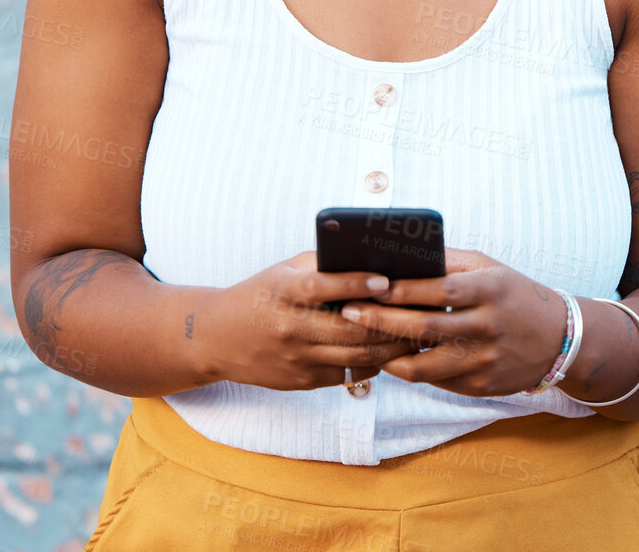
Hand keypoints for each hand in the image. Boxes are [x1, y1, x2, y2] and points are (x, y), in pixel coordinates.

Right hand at [200, 251, 424, 390]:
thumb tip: (371, 258)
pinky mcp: (302, 381)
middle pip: (348, 329)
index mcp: (282, 292)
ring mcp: (295, 358)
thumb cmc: (260, 294)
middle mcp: (288, 327)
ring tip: (417, 334)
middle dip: (388, 322)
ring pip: (354, 356)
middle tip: (421, 312)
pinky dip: (374, 363)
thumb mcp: (283, 271)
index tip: (385, 280)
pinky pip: (347, 374)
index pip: (321, 288)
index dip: (355, 284)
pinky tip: (394, 352)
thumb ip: (321, 266)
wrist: (217, 338)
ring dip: (390, 347)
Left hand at [336, 247, 569, 396]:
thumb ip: (450, 263)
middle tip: (347, 312)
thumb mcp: (490, 269)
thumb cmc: (515, 295)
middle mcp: (489, 326)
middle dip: (380, 320)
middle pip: (424, 328)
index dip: (401, 290)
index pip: (438, 290)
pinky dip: (412, 370)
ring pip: (424, 366)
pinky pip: (437, 382)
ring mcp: (486, 361)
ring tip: (364, 341)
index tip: (368, 286)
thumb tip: (403, 255)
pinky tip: (393, 358)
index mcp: (490, 290)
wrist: (559, 339)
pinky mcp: (482, 387)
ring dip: (388, 355)